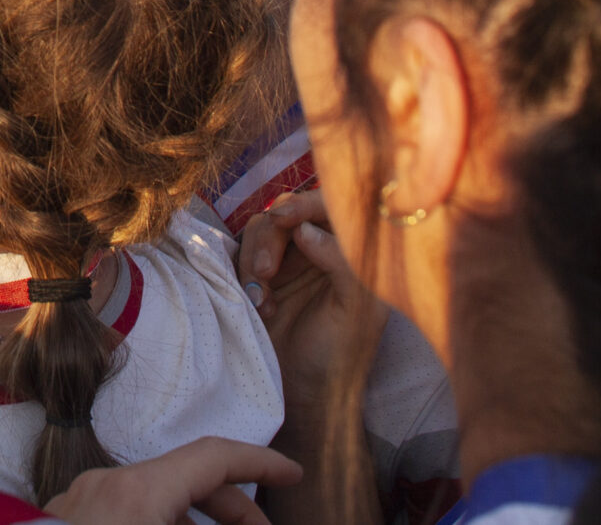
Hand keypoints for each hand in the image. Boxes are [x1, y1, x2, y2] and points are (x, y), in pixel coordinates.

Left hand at [46, 436, 302, 524]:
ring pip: (152, 502)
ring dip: (191, 522)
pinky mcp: (59, 523)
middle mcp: (105, 485)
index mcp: (138, 491)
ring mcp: (77, 504)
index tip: (292, 475)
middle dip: (229, 509)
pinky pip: (121, 518)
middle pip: (183, 479)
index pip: (212, 457)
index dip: (258, 463)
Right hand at [237, 189, 387, 419]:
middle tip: (266, 272)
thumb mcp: (355, 310)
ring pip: (262, 230)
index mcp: (352, 253)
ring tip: (262, 300)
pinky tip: (259, 305)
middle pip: (289, 213)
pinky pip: (245, 254)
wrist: (304, 396)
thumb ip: (340, 262)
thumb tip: (305, 230)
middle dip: (272, 237)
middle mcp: (321, 251)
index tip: (283, 218)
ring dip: (255, 258)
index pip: (331, 207)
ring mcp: (290, 262)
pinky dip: (245, 274)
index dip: (306, 204)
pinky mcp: (262, 276)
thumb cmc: (340, 356)